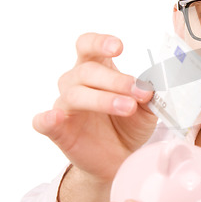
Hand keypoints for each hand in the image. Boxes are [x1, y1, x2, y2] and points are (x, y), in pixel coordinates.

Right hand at [33, 33, 156, 181]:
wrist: (122, 158)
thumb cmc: (130, 124)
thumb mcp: (147, 108)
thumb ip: (150, 96)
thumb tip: (154, 86)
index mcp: (98, 69)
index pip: (88, 46)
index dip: (100, 43)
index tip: (118, 47)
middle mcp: (77, 82)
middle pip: (87, 70)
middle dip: (116, 80)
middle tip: (140, 93)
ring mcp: (65, 106)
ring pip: (75, 94)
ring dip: (103, 99)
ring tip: (128, 107)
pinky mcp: (58, 130)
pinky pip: (44, 121)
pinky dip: (47, 118)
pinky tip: (55, 117)